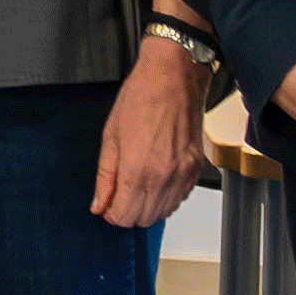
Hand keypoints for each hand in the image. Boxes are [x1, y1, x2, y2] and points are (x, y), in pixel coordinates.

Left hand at [92, 36, 204, 228]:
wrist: (175, 75)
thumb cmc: (143, 96)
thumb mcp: (111, 136)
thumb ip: (105, 176)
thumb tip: (99, 203)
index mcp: (137, 169)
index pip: (123, 216)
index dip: (111, 214)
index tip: (107, 205)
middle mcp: (164, 176)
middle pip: (143, 219)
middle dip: (127, 212)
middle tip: (119, 195)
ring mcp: (183, 174)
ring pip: (163, 213)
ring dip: (147, 207)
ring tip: (137, 186)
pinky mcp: (195, 168)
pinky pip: (180, 198)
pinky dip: (166, 197)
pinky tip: (156, 180)